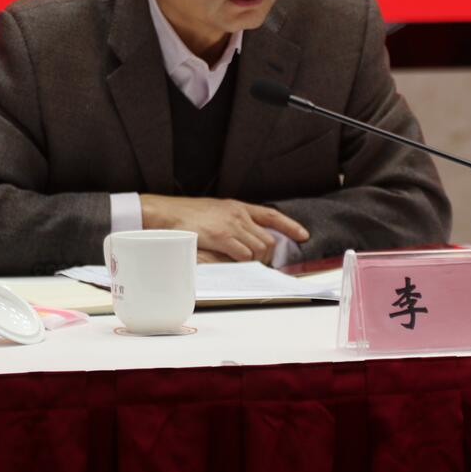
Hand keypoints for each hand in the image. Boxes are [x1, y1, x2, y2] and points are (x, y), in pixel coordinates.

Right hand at [139, 194, 308, 263]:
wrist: (167, 213)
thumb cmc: (187, 215)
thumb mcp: (215, 211)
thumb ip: (232, 221)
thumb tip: (247, 238)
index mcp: (237, 207)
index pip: (271, 215)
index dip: (290, 226)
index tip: (303, 236)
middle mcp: (238, 215)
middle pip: (267, 240)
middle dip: (267, 256)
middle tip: (259, 264)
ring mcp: (231, 225)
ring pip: (258, 249)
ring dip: (254, 261)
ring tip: (244, 264)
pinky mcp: (221, 236)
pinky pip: (243, 254)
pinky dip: (242, 262)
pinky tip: (234, 262)